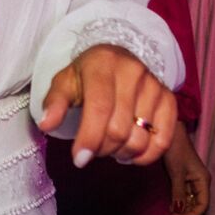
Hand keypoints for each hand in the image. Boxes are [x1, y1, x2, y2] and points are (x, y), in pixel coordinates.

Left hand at [37, 44, 174, 166]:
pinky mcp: (169, 99)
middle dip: (102, 149)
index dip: (89, 139)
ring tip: (110, 147)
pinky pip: (164, 140)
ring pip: (140, 138)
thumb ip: (54, 102)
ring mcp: (154, 85)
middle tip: (93, 149)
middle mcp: (133, 72)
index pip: (99, 109)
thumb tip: (46, 125)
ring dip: (121, 153)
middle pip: (119, 129)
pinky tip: (131, 153)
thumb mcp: (66, 81)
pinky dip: (147, 156)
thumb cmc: (88, 74)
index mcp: (103, 65)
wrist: (119, 55)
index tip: (79, 159)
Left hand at [163, 125, 209, 214]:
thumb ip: (178, 193)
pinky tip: (171, 207)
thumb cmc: (175, 150)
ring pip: (190, 200)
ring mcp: (191, 180)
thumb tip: (179, 212)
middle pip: (197, 204)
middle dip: (187, 213)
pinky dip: (179, 202)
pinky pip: (183, 194)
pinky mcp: (183, 178)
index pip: (203, 204)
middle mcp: (200, 182)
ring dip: (182, 209)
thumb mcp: (176, 173)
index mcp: (203, 180)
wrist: (169, 133)